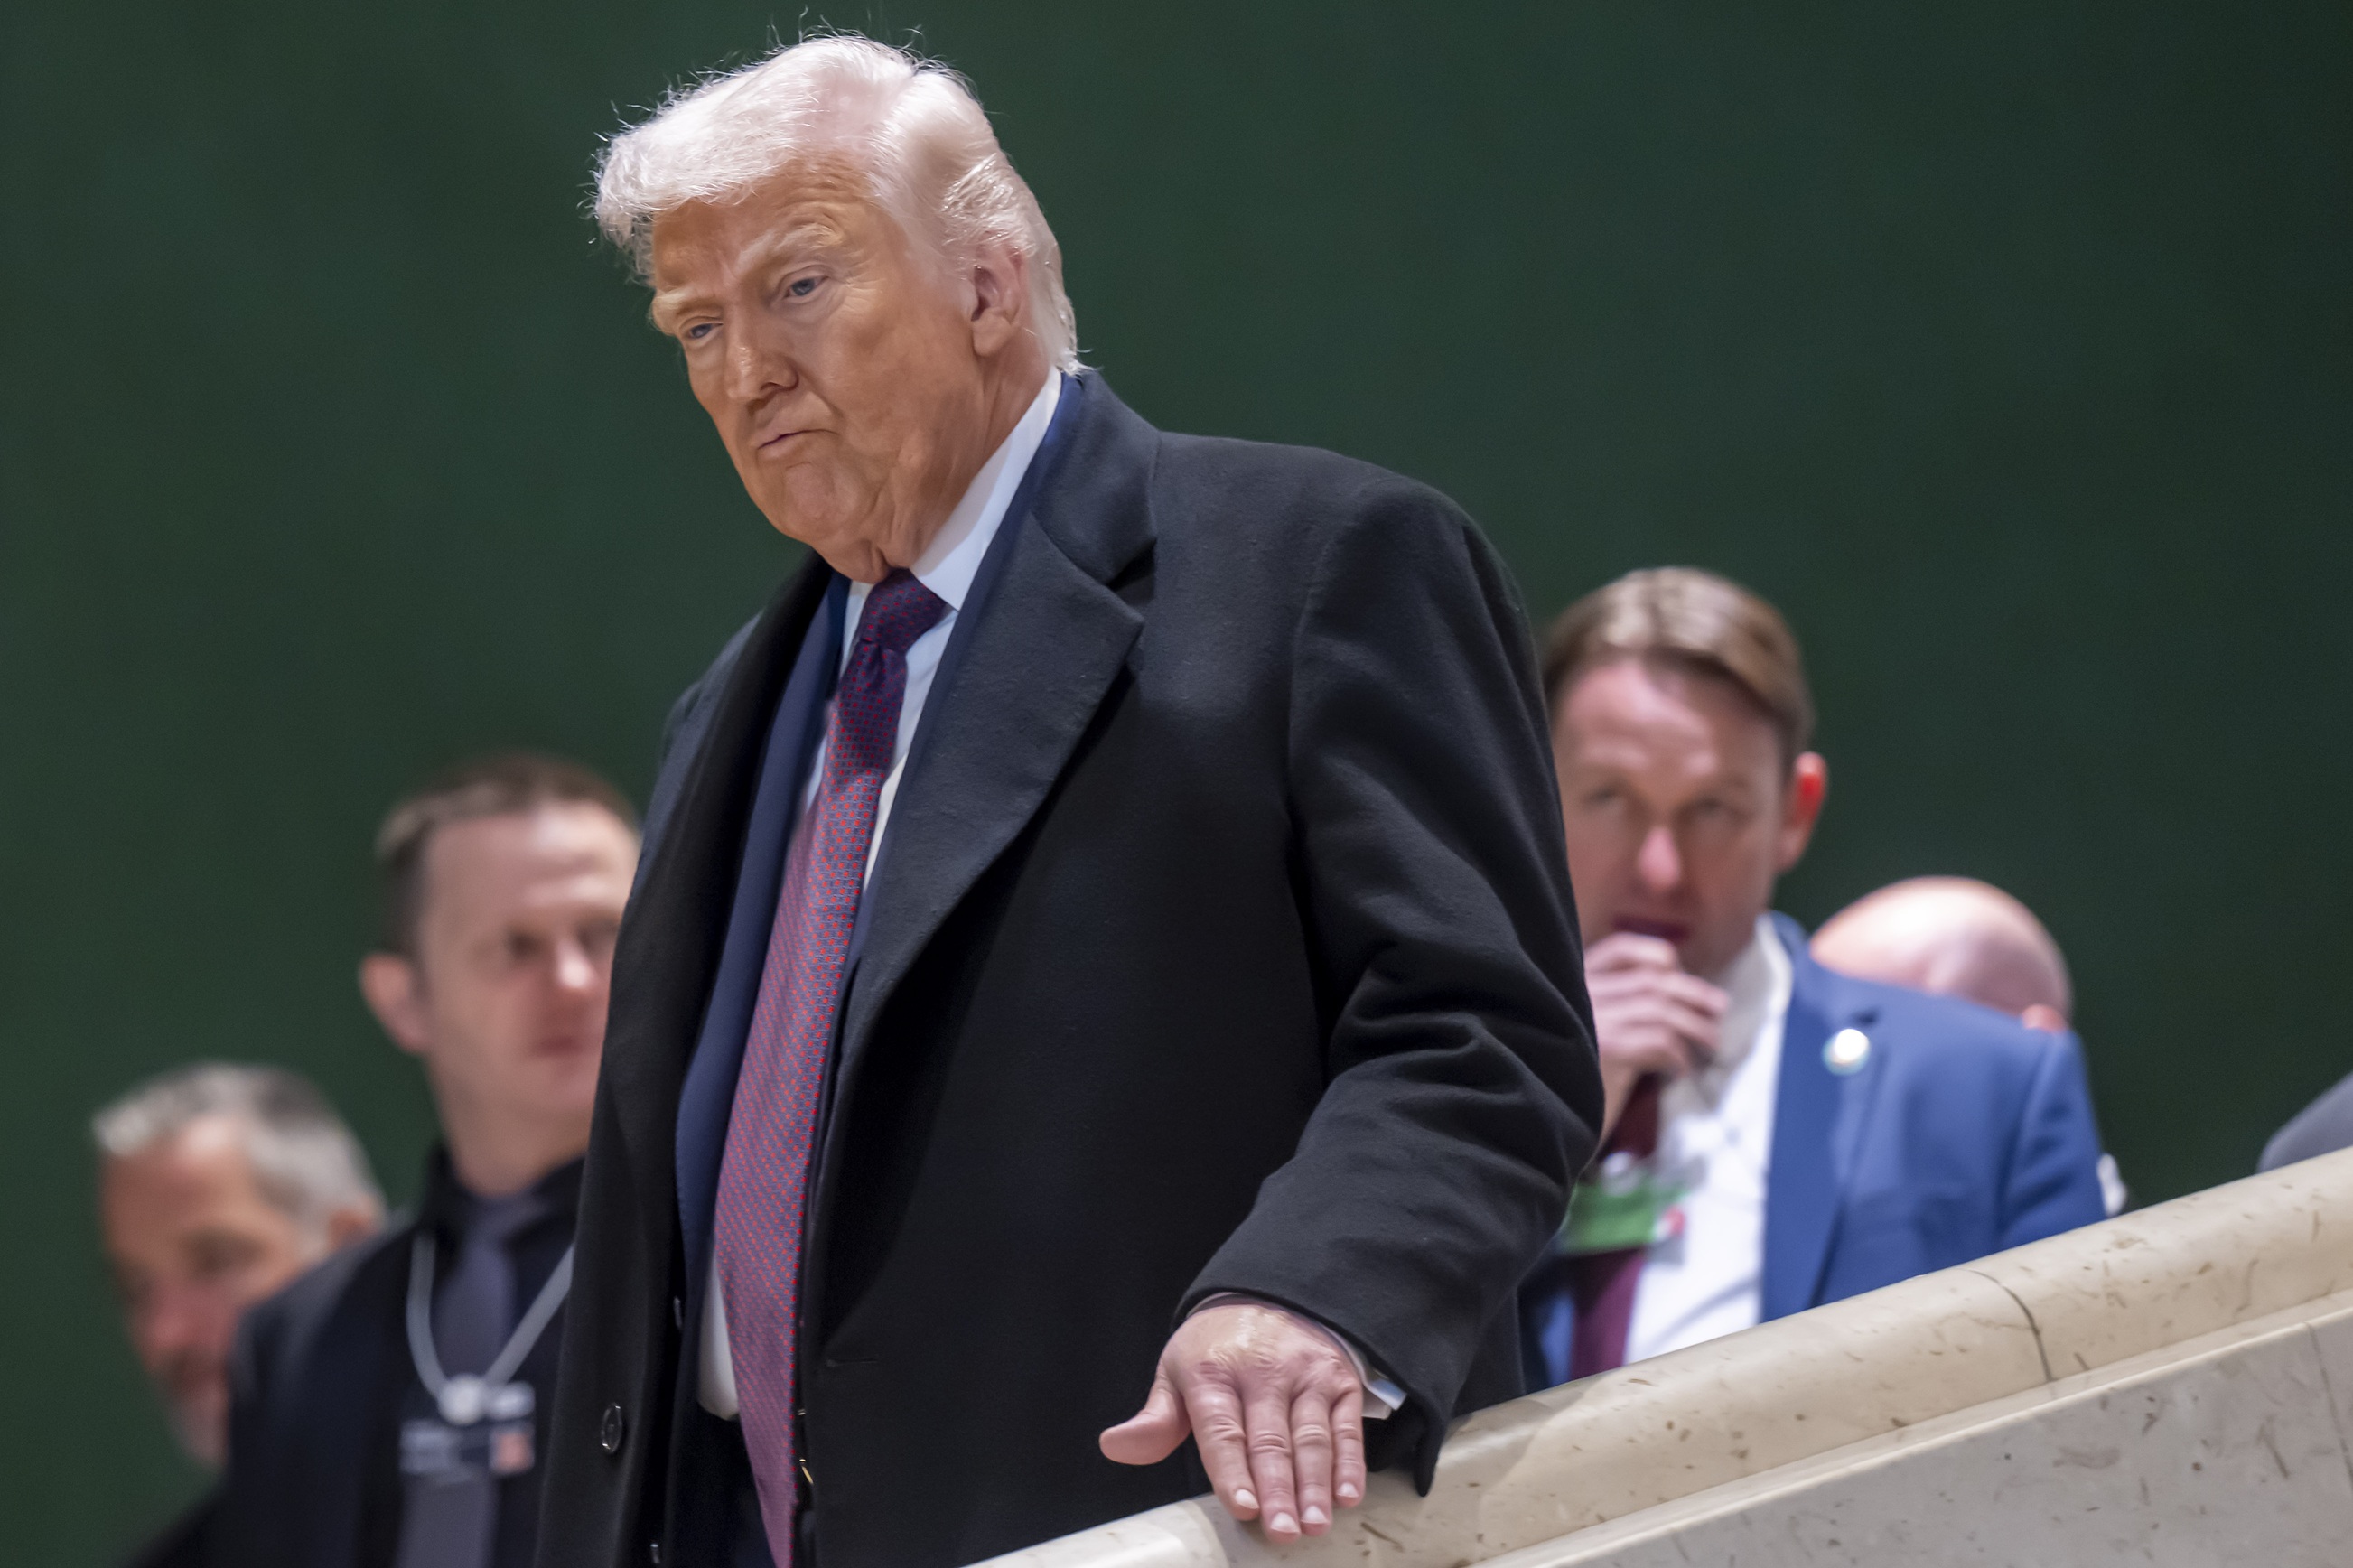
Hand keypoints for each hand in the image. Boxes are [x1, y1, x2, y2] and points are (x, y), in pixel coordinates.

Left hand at [1099, 1301, 1366, 1541]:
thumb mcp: (1176, 1370)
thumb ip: (1155, 1418)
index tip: (1242, 1508)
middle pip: (1270, 1439)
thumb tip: (1114, 1446)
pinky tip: (1347, 1494)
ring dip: (1315, 1484)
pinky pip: (1346, 1424)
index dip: (1232, 1470)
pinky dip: (1349, 1462)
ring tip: (1314, 1524)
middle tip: (1283, 1531)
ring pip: (1311, 1435)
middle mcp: (1263, 1370)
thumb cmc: (1217, 1347)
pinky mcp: (1337, 1378)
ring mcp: (1305, 1373)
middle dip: (1277, 1489)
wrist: (1268, 1294)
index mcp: (1214, 1371)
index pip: (1222, 1428)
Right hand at [1586, 932, 1726, 1138]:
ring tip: (1712, 1042)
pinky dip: (1679, 1055)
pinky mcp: (1606, 1051)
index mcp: (1574, 984)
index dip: (1656, 955)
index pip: (1620, 949)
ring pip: (1661, 1009)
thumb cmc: (1575, 1080)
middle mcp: (1579, 995)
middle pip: (1650, 980)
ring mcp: (1591, 1020)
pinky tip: (1680, 1070)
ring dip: (1696, 1026)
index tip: (1679, 971)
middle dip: (1693, 992)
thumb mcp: (1592, 1033)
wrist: (1548, 1121)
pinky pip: (1660, 1042)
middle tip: (1720, 1007)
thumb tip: (1678, 995)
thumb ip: (1619, 1007)